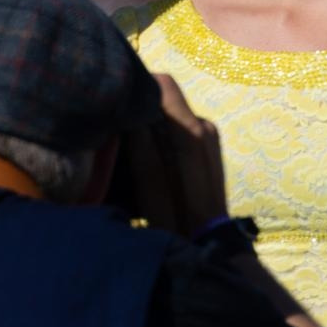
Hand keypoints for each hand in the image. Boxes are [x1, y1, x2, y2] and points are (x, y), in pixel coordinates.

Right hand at [117, 75, 227, 236]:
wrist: (210, 241)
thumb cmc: (177, 217)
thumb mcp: (152, 186)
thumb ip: (142, 146)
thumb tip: (130, 113)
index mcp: (192, 131)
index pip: (163, 85)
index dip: (138, 85)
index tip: (116, 96)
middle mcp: (204, 124)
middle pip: (166, 95)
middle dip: (141, 102)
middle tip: (116, 115)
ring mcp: (209, 132)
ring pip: (171, 109)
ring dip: (150, 116)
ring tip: (128, 133)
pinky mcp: (208, 142)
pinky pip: (179, 123)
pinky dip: (162, 129)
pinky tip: (148, 146)